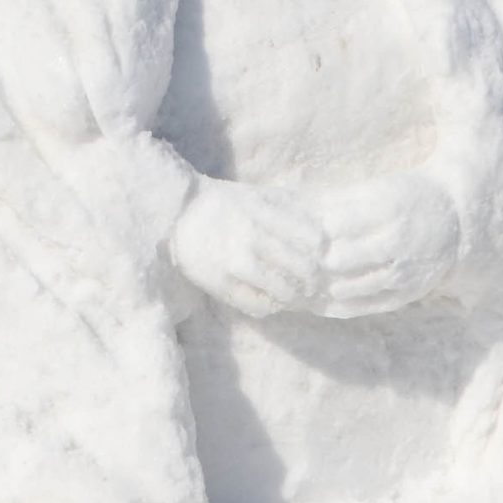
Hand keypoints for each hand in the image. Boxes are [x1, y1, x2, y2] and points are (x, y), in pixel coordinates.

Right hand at [168, 176, 327, 317]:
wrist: (178, 217)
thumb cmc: (223, 204)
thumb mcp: (256, 194)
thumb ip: (288, 206)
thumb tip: (322, 224)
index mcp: (263, 214)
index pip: (311, 238)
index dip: (324, 249)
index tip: (324, 252)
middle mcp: (250, 240)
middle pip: (302, 268)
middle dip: (314, 277)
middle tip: (315, 281)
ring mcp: (235, 265)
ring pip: (283, 292)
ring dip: (295, 296)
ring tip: (295, 294)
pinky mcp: (221, 286)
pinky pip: (257, 307)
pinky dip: (271, 307)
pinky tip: (272, 300)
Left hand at [308, 177, 461, 318]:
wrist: (456, 219)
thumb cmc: (410, 196)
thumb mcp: (379, 188)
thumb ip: (341, 200)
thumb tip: (301, 209)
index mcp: (388, 210)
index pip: (336, 226)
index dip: (310, 231)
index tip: (294, 233)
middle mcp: (397, 243)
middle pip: (341, 259)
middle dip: (313, 260)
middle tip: (293, 260)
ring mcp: (404, 272)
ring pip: (353, 286)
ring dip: (324, 285)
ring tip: (305, 282)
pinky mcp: (409, 293)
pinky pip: (370, 306)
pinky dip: (342, 307)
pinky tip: (322, 303)